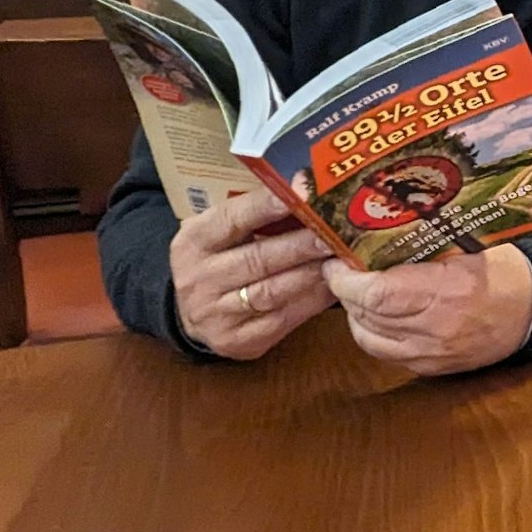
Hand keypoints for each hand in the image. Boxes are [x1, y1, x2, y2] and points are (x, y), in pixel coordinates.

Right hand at [171, 190, 335, 359]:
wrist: (191, 312)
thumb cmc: (220, 258)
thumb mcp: (221, 231)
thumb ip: (254, 214)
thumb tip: (306, 190)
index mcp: (194, 241)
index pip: (232, 219)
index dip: (267, 206)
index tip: (302, 193)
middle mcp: (198, 278)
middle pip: (257, 259)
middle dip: (302, 244)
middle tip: (335, 232)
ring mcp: (216, 314)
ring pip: (272, 292)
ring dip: (312, 274)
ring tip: (341, 258)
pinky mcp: (237, 340)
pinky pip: (282, 319)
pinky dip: (312, 301)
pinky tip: (334, 287)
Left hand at [322, 244, 531, 374]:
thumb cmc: (505, 271)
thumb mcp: (467, 247)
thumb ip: (422, 245)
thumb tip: (376, 232)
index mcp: (446, 292)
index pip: (376, 294)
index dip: (346, 281)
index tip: (337, 263)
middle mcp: (436, 329)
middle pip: (367, 317)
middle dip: (346, 294)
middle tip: (341, 272)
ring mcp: (434, 354)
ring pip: (370, 341)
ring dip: (355, 316)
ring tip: (356, 294)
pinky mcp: (434, 368)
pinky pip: (388, 356)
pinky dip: (374, 335)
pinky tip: (377, 316)